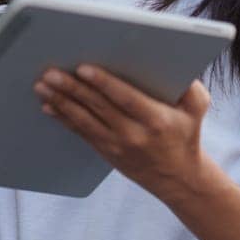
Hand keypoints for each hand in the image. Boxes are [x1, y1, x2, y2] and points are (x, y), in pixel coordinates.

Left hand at [34, 65, 211, 204]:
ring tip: (42, 85)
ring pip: (83, 120)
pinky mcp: (105, 151)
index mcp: (156, 120)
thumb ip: (190, 85)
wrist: (178, 178)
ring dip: (60, 102)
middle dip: (71, 88)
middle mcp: (134, 134)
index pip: (125, 99)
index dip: (103, 83)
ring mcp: (117, 145)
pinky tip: (48, 106)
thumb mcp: (197, 108)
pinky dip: (63, 118)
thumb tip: (173, 60)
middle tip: (50, 72)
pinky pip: (80, 132)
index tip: (83, 68)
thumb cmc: (186, 133)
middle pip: (98, 107)